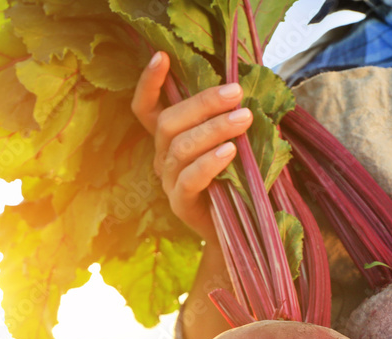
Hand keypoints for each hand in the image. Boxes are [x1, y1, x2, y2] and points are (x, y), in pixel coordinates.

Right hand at [131, 51, 253, 243]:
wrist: (239, 229)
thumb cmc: (236, 178)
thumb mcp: (232, 141)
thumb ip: (228, 118)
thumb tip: (246, 87)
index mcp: (169, 139)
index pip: (146, 109)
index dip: (149, 84)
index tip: (161, 56)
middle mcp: (163, 158)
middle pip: (168, 122)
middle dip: (202, 103)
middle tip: (236, 93)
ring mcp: (169, 182)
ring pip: (181, 148)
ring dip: (214, 129)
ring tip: (244, 119)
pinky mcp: (181, 204)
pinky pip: (190, 179)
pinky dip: (210, 162)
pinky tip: (231, 151)